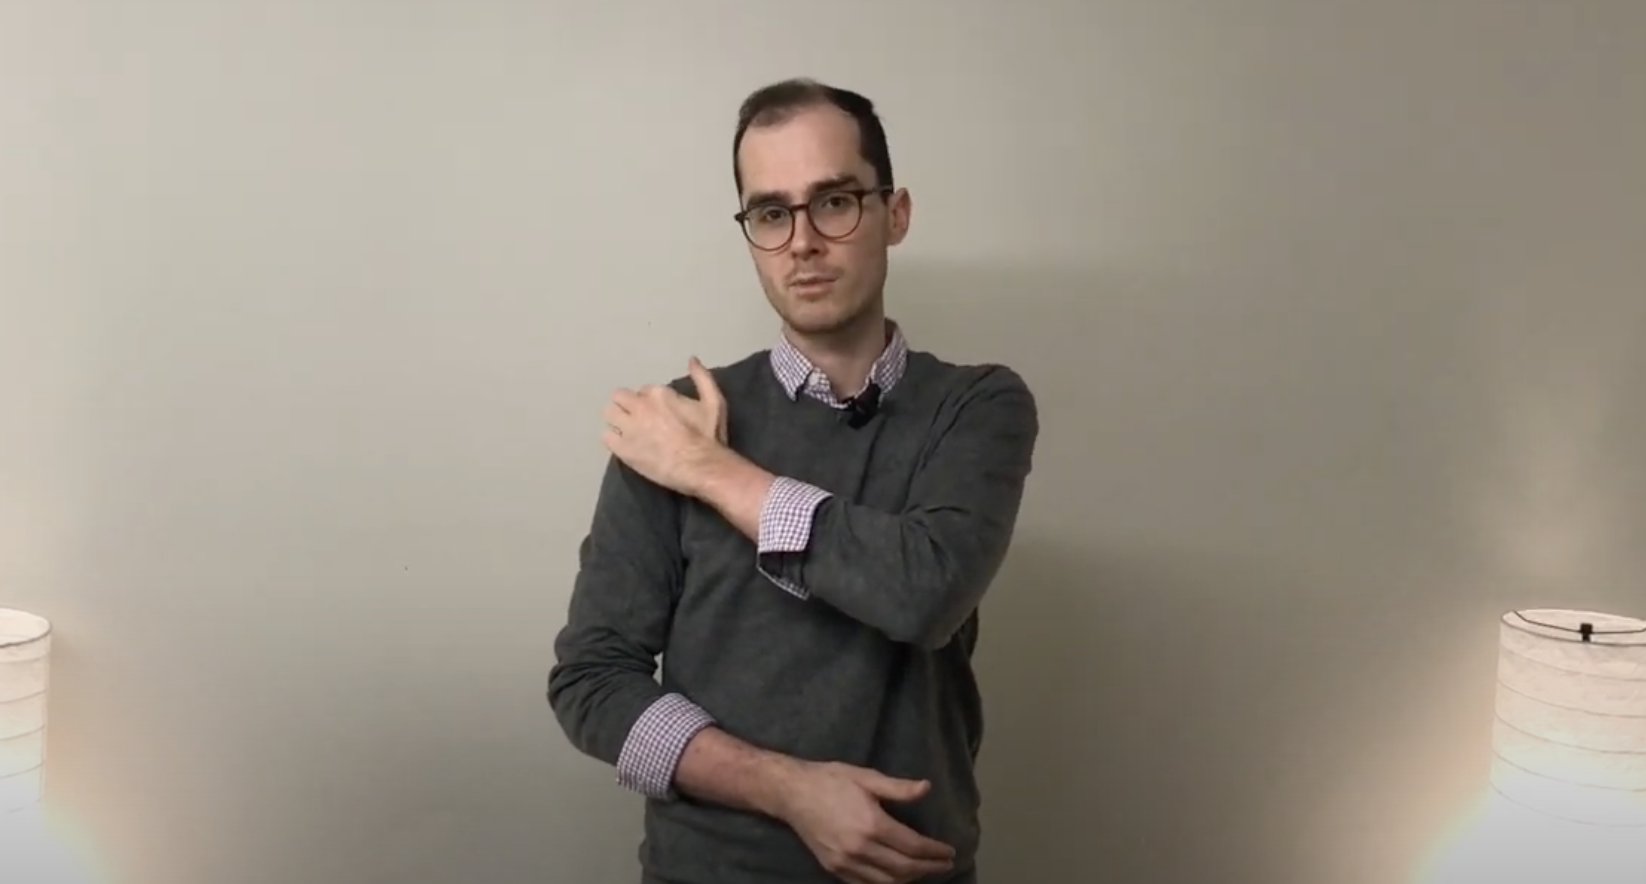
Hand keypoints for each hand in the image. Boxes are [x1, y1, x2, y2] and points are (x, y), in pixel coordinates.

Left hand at [602, 357, 727, 493]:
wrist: (702, 467)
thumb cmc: (708, 437)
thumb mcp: (714, 402)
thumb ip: (702, 378)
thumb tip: (692, 359)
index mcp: (659, 394)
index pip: (644, 390)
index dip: (650, 401)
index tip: (657, 412)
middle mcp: (640, 407)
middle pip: (619, 396)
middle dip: (626, 405)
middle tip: (637, 418)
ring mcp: (629, 428)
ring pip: (609, 413)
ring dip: (617, 419)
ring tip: (627, 430)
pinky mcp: (623, 449)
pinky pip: (606, 437)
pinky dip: (613, 439)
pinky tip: (624, 445)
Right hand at [775, 761, 955, 883]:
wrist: (791, 793)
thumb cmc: (830, 780)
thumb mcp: (867, 777)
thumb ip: (898, 788)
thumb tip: (926, 788)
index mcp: (871, 824)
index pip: (913, 847)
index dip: (934, 852)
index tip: (948, 852)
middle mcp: (860, 848)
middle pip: (903, 868)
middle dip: (928, 869)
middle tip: (944, 865)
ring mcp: (845, 862)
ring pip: (886, 882)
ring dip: (909, 879)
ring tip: (923, 871)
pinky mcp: (834, 868)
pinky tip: (896, 877)